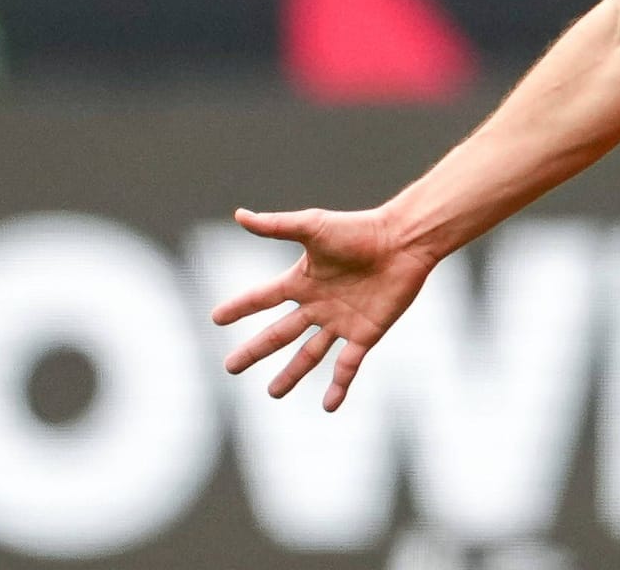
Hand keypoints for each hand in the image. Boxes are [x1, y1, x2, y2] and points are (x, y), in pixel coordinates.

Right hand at [210, 207, 435, 411]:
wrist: (403, 241)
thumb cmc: (360, 230)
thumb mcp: (313, 226)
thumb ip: (276, 226)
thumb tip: (239, 214)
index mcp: (302, 280)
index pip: (263, 298)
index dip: (240, 307)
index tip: (216, 318)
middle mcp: (318, 304)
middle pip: (279, 333)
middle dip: (255, 350)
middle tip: (231, 367)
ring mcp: (341, 321)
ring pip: (310, 354)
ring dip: (291, 374)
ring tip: (273, 393)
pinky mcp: (366, 333)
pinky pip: (347, 365)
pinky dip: (338, 386)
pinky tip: (329, 406)